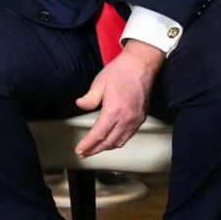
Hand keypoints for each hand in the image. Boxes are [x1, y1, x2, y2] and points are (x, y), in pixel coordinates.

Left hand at [74, 39, 164, 157]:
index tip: (79, 150)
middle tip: (83, 153)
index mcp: (114, 111)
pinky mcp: (141, 118)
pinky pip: (128, 135)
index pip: (99, 134)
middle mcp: (127, 119)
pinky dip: (117, 142)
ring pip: (120, 141)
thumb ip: (90, 98)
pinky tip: (110, 141)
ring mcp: (136, 120)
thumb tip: (80, 105)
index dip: (88, 144)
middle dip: (95, 149)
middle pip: (109, 142)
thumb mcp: (99, 82)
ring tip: (94, 150)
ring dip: (106, 147)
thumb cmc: (119, 72)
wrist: (141, 66)